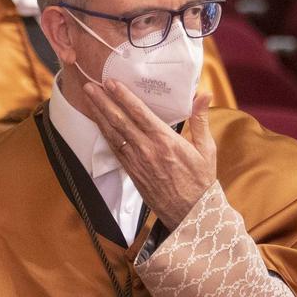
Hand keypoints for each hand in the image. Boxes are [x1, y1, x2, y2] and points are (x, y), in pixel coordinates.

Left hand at [84, 82, 217, 229]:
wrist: (191, 213)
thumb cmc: (201, 181)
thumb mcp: (207, 149)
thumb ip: (200, 120)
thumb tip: (204, 94)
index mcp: (166, 140)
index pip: (140, 113)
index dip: (123, 96)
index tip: (111, 82)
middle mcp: (147, 149)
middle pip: (120, 121)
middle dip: (104, 101)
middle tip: (90, 85)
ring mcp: (137, 162)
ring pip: (113, 134)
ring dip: (99, 115)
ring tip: (89, 99)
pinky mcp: (132, 172)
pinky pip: (114, 149)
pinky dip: (104, 134)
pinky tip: (98, 123)